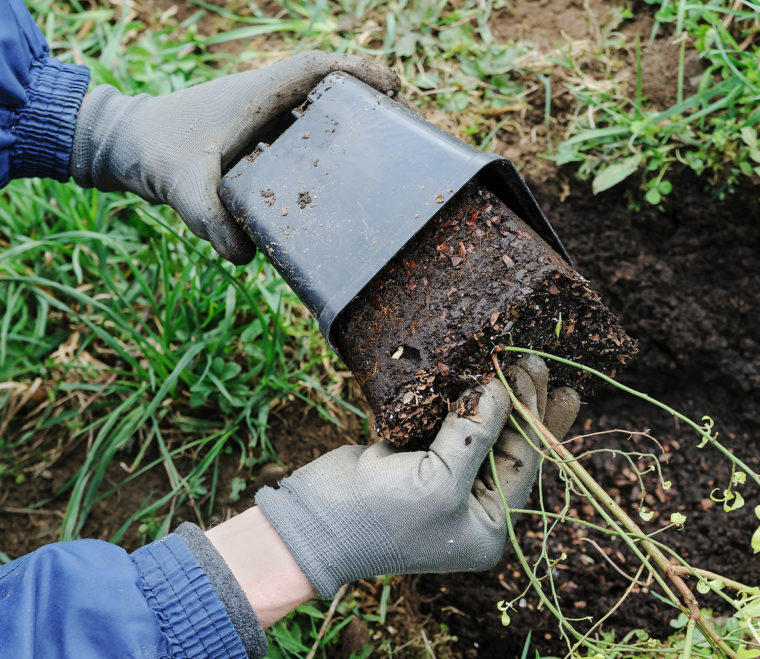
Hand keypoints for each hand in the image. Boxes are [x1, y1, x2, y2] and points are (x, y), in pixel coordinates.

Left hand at [71, 52, 400, 263]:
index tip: (392, 87)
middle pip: (329, 87)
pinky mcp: (257, 137)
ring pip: (317, 110)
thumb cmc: (153, 151)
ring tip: (384, 153)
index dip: (357, 72)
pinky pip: (302, 134)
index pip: (315, 69)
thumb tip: (245, 256)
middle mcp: (264, 100)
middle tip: (405, 128)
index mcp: (257, 94)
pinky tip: (339, 179)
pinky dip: (326, 147)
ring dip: (349, 123)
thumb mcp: (180, 186)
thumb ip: (209, 219)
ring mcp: (262, 117)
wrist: (123, 145)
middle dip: (368, 100)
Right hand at [255, 356, 579, 597]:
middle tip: (534, 362)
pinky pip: (449, 423)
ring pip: (482, 431)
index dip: (532, 416)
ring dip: (495, 397)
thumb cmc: (381, 516)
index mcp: (489, 524)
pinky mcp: (417, 457)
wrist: (310, 522)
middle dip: (523, 404)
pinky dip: (461, 398)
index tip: (532, 372)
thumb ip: (474, 434)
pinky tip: (477, 371)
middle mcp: (473, 504)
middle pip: (509, 445)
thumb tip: (502, 388)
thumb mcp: (439, 483)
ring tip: (520, 361)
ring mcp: (445, 479)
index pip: (524, 462)